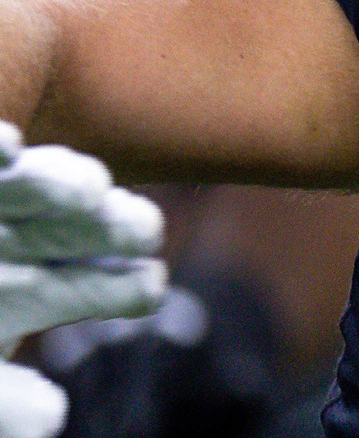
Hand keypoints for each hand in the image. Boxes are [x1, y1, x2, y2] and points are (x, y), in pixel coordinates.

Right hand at [0, 123, 164, 437]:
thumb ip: (5, 403)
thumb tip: (51, 414)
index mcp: (47, 285)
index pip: (96, 283)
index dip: (121, 286)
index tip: (149, 286)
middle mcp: (26, 237)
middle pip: (76, 226)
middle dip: (111, 226)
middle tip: (146, 228)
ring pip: (30, 186)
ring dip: (58, 183)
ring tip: (91, 188)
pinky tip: (9, 144)